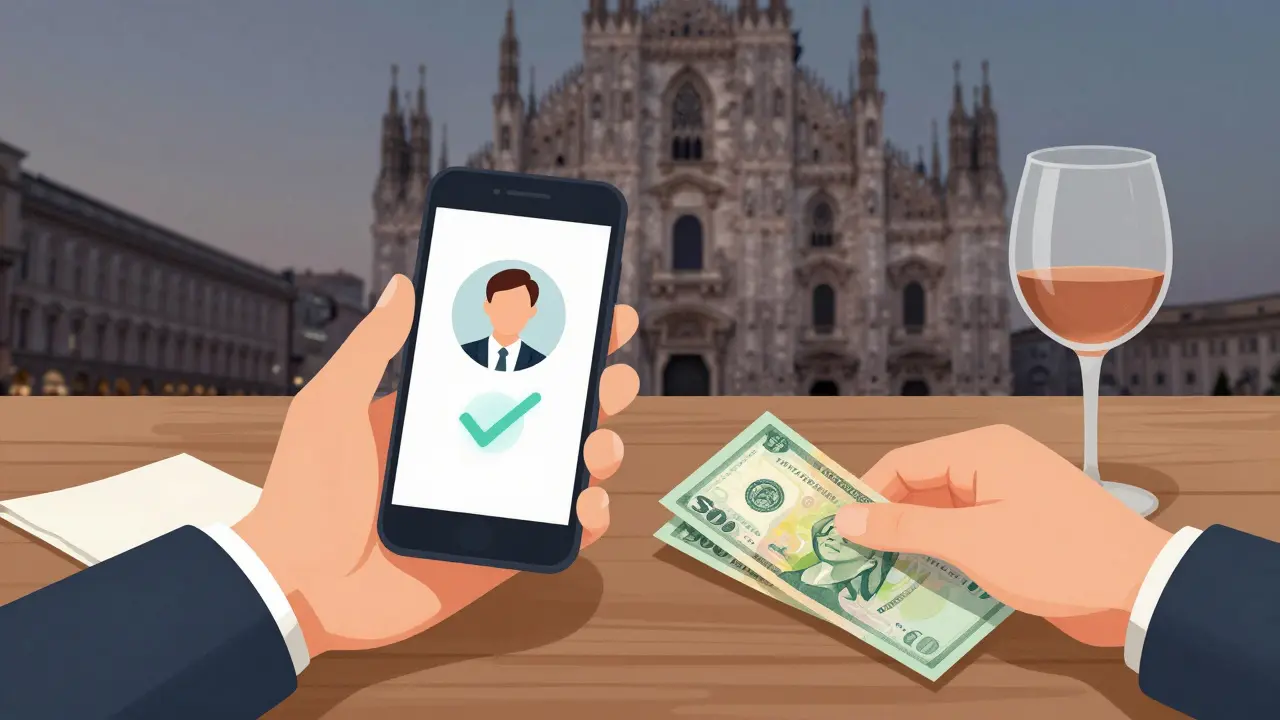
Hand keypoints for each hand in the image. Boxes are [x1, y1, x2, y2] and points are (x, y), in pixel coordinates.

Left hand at [234, 274, 640, 656]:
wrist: (298, 585)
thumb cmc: (303, 494)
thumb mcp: (332, 406)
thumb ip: (371, 347)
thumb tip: (402, 286)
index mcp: (446, 409)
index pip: (515, 362)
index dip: (562, 337)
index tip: (597, 310)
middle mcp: (481, 448)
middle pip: (560, 408)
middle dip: (598, 386)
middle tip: (610, 374)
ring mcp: (496, 499)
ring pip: (572, 465)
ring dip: (601, 448)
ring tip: (597, 444)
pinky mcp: (504, 550)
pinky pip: (562, 531)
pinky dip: (589, 516)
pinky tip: (586, 502)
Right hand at [834, 424, 1171, 646]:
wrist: (1142, 587)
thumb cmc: (1060, 554)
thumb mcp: (972, 543)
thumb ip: (904, 529)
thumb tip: (846, 517)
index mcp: (981, 449)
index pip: (901, 462)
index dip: (863, 495)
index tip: (832, 528)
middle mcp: (991, 462)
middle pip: (918, 486)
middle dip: (884, 520)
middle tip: (847, 555)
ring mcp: (1008, 494)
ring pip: (940, 511)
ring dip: (912, 541)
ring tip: (876, 571)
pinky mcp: (1019, 524)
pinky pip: (965, 529)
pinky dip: (941, 551)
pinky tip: (921, 577)